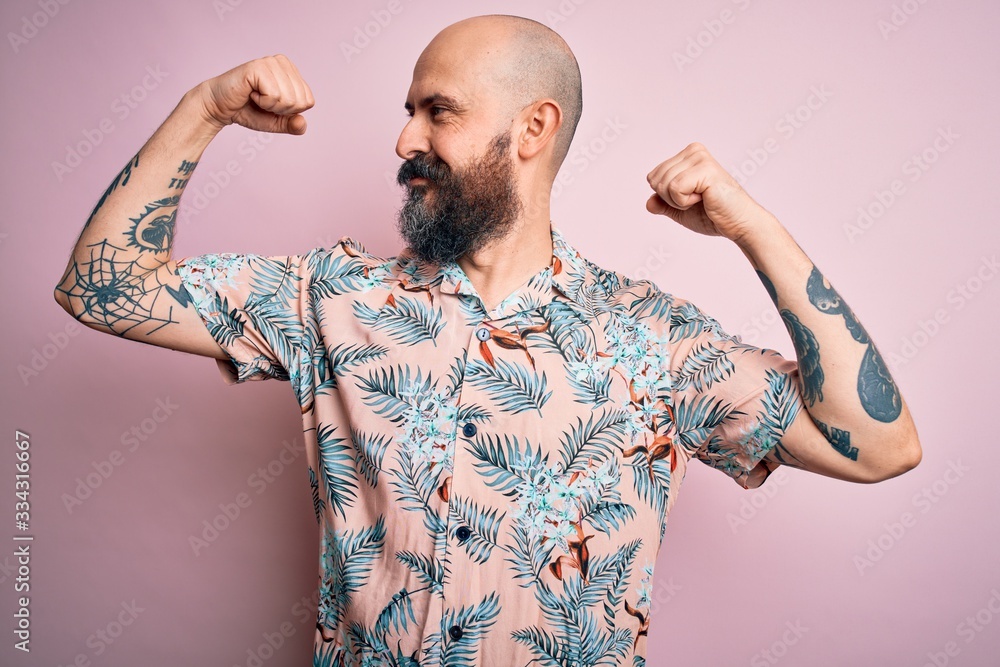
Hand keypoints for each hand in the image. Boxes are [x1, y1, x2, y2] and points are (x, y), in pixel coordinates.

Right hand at [195, 54, 314, 134]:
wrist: (219, 107)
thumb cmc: (248, 110)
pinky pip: (275, 96)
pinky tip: (251, 93)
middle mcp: (283, 62)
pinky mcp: (258, 67)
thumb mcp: (276, 121)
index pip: (309, 101)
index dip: (290, 112)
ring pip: (289, 99)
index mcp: (291, 71)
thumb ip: (292, 124)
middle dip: (280, 110)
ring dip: (270, 106)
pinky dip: (262, 102)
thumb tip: (302, 123)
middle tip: (262, 101)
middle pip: (300, 101)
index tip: (271, 104)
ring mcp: (271, 62)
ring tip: (256, 97)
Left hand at [645, 142, 765, 244]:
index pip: (653, 176)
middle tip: (696, 201)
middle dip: (670, 199)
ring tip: (702, 199)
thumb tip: (648, 202)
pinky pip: (675, 188)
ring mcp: (700, 158)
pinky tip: (704, 198)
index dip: (665, 196)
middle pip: (655, 179)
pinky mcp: (706, 169)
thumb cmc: (714, 216)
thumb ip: (663, 204)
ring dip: (679, 201)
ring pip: (664, 184)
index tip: (689, 198)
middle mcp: (694, 151)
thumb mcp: (681, 211)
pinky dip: (684, 201)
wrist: (739, 224)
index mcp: (687, 156)